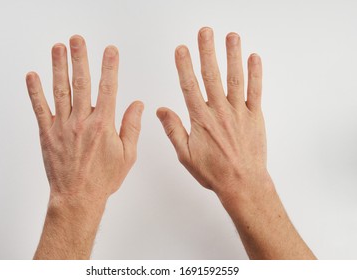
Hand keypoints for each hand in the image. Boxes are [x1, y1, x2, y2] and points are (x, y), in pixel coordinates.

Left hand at [26, 35, 143, 258]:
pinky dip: (35, 92)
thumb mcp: (127, 155)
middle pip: (82, 83)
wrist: (77, 197)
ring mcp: (62, 126)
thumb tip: (138, 105)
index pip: (109, 89)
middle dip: (80, 59)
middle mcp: (82, 121)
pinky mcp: (47, 133)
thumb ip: (132, 127)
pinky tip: (32, 76)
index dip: (110, 67)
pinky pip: (40, 109)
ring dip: (58, 67)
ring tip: (57, 48)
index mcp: (103, 125)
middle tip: (77, 40)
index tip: (110, 50)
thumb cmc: (103, 178)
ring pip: (60, 91)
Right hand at [157, 27, 269, 208]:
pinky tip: (254, 58)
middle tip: (205, 32)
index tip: (181, 49)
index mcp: (201, 119)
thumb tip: (161, 110)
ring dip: (232, 55)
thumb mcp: (186, 155)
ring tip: (230, 36)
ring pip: (234, 78)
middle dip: (207, 51)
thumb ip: (173, 130)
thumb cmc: (214, 172)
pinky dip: (255, 73)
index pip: (189, 86)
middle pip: (212, 75)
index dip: (184, 66)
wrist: (242, 183)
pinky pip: (256, 91)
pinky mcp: (254, 116)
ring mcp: (239, 112)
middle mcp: (220, 111)